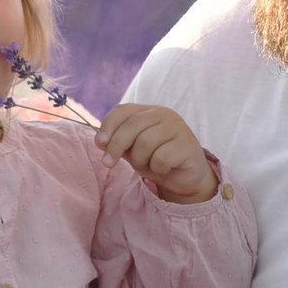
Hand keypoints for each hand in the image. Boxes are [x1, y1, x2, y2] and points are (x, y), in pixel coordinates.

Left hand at [95, 103, 218, 203]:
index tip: (100, 143)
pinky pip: (161, 158)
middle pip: (131, 125)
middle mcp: (163, 114)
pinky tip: (165, 168)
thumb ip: (118, 143)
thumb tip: (101, 141)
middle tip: (108, 163)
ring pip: (145, 143)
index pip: (122, 110)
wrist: (185, 177)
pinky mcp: (188, 143)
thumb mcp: (132, 150)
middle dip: (116, 146)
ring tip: (148, 166)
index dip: (108, 126)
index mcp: (148, 111)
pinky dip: (157, 168)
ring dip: (140, 161)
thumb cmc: (156, 160)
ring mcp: (178, 127)